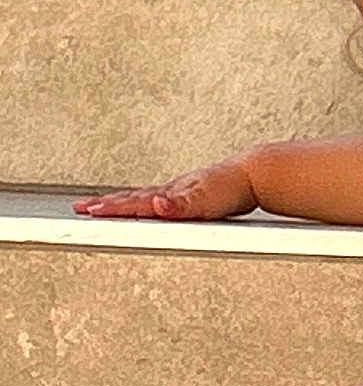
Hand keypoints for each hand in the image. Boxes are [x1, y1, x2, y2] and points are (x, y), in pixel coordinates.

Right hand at [72, 161, 256, 219]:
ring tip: (102, 204)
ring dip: (124, 201)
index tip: (88, 212)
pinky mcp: (195, 193)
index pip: (137, 202)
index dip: (113, 209)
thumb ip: (180, 205)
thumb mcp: (207, 200)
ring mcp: (184, 189)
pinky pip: (164, 196)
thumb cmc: (235, 187)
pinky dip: (148, 200)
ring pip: (148, 195)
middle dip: (108, 204)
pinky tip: (149, 205)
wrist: (257, 173)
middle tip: (82, 208)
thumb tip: (156, 204)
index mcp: (173, 193)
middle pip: (137, 197)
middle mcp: (175, 189)